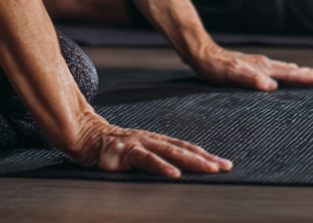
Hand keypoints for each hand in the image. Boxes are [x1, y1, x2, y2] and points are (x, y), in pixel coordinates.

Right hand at [71, 113, 232, 178]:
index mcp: (157, 141)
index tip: (225, 164)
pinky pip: (146, 161)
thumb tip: (176, 172)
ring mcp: (140, 144)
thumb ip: (155, 160)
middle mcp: (152, 140)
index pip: (186, 148)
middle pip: (184, 150)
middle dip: (206, 159)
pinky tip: (175, 174)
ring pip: (170, 153)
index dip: (206, 155)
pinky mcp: (126, 153)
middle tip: (226, 167)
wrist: (86, 137)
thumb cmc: (114, 150)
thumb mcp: (138, 154)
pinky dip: (162, 167)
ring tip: (209, 169)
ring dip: (192, 161)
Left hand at [185, 44, 312, 91]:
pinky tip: (293, 73)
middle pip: (297, 70)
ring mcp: (262, 64)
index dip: (312, 78)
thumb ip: (251, 80)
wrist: (202, 53)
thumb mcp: (231, 75)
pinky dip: (294, 72)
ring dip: (307, 72)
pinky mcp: (256, 66)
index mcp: (265, 68)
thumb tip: (272, 87)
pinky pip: (281, 70)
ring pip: (290, 69)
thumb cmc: (216, 67)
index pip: (294, 74)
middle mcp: (266, 64)